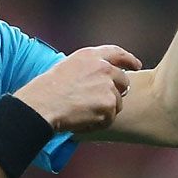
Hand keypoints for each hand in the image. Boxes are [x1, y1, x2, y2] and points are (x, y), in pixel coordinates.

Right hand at [13, 45, 141, 132]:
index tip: (135, 65)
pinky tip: (82, 120)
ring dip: (104, 111)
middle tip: (99, 103)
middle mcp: (103, 68)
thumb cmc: (47, 89)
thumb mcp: (68, 67)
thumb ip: (89, 68)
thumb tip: (104, 79)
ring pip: (117, 103)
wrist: (41, 105)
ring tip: (82, 112)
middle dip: (115, 93)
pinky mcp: (108, 105)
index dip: (129, 60)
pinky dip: (98, 123)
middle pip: (123, 82)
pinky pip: (109, 119)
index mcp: (91, 56)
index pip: (118, 53)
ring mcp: (108, 87)